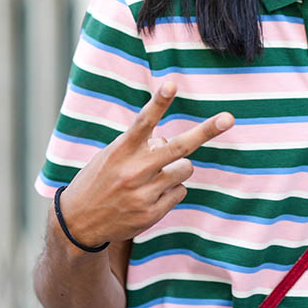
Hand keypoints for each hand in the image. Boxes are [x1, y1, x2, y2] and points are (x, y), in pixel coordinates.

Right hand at [56, 81, 233, 246]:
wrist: (78, 224)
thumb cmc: (99, 181)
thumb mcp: (112, 156)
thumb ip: (140, 146)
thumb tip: (168, 142)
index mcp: (121, 151)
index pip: (143, 121)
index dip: (159, 102)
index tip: (171, 84)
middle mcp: (134, 171)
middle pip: (178, 147)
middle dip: (205, 131)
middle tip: (228, 118)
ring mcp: (144, 193)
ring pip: (185, 169)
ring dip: (178, 168)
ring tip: (155, 176)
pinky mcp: (152, 213)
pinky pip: (180, 191)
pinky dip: (171, 190)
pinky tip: (151, 196)